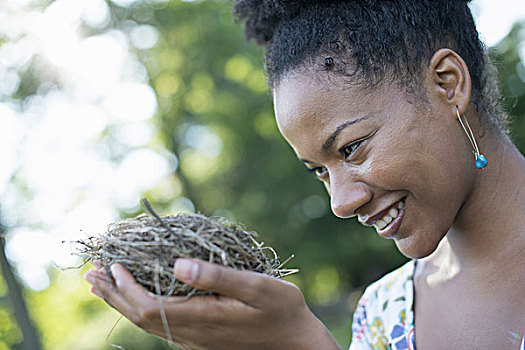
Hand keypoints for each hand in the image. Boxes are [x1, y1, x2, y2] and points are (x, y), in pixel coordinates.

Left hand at [84, 259, 340, 349]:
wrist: (296, 345)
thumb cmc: (282, 312)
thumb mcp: (257, 288)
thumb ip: (218, 277)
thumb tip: (179, 263)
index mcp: (201, 319)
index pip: (148, 307)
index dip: (125, 287)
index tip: (113, 264)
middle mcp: (191, 333)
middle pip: (139, 317)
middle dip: (113, 294)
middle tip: (91, 272)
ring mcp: (194, 338)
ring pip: (147, 323)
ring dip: (122, 301)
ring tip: (104, 283)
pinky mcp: (200, 337)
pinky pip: (160, 324)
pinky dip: (140, 307)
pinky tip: (139, 296)